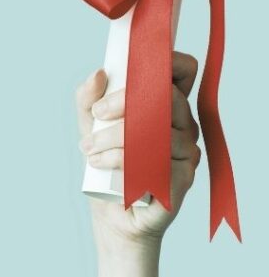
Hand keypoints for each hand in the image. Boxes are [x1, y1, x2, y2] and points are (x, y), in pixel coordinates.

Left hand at [75, 52, 200, 246]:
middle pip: (167, 97)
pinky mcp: (183, 177)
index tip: (130, 72)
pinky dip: (122, 160)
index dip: (166, 62)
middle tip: (97, 116)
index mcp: (167, 106)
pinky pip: (157, 159)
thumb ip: (89, 98)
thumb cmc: (107, 164)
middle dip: (124, 102)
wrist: (113, 214)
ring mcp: (186, 151)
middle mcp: (183, 125)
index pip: (183, 72)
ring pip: (158, 129)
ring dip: (114, 137)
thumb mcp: (90, 127)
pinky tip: (101, 164)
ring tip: (89, 149)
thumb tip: (98, 73)